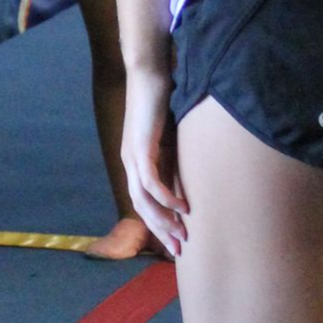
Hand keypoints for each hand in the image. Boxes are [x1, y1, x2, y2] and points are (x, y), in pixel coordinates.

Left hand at [120, 67, 187, 256]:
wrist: (149, 74)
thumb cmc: (161, 100)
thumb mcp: (170, 135)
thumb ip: (175, 154)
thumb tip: (192, 171)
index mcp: (136, 161)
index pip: (144, 202)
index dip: (158, 223)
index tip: (176, 240)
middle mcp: (130, 162)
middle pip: (142, 207)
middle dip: (161, 230)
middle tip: (179, 249)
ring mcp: (133, 156)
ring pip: (144, 200)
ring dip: (163, 220)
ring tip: (183, 234)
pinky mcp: (141, 147)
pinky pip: (151, 181)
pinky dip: (165, 198)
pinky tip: (182, 208)